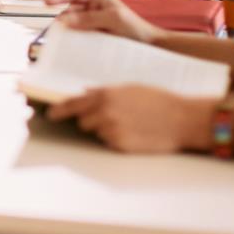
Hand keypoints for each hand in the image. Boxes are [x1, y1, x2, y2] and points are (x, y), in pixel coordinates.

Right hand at [44, 0, 164, 44]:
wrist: (149, 44)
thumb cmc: (135, 27)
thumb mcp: (112, 19)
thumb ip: (89, 18)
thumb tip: (65, 19)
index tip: (45, 1)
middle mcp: (93, 8)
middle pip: (70, 10)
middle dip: (61, 17)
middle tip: (54, 29)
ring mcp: (92, 21)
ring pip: (73, 24)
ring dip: (67, 29)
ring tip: (61, 37)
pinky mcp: (93, 34)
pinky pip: (78, 34)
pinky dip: (73, 38)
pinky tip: (70, 43)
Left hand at [47, 86, 212, 153]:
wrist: (182, 119)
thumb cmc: (160, 100)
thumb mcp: (131, 88)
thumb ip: (105, 91)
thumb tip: (85, 93)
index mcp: (105, 94)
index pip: (72, 104)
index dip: (59, 110)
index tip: (50, 114)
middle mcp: (104, 112)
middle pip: (82, 121)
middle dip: (91, 120)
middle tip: (110, 118)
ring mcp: (112, 130)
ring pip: (97, 134)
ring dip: (105, 130)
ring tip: (129, 124)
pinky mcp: (120, 146)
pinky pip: (110, 144)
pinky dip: (117, 140)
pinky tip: (135, 133)